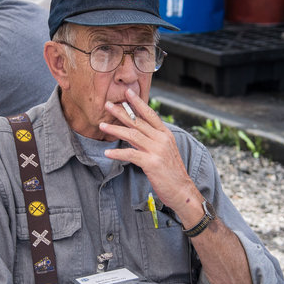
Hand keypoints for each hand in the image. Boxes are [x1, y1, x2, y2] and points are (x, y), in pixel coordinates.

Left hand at [98, 88, 202, 219]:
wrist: (182, 190)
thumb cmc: (171, 172)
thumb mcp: (165, 151)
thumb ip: (151, 139)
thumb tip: (136, 131)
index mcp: (166, 134)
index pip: (150, 114)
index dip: (138, 103)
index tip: (127, 93)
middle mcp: (162, 139)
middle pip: (138, 122)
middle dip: (121, 112)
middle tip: (108, 104)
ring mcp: (157, 150)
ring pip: (132, 135)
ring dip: (115, 129)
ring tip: (102, 125)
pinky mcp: (152, 163)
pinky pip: (131, 154)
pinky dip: (118, 153)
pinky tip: (107, 153)